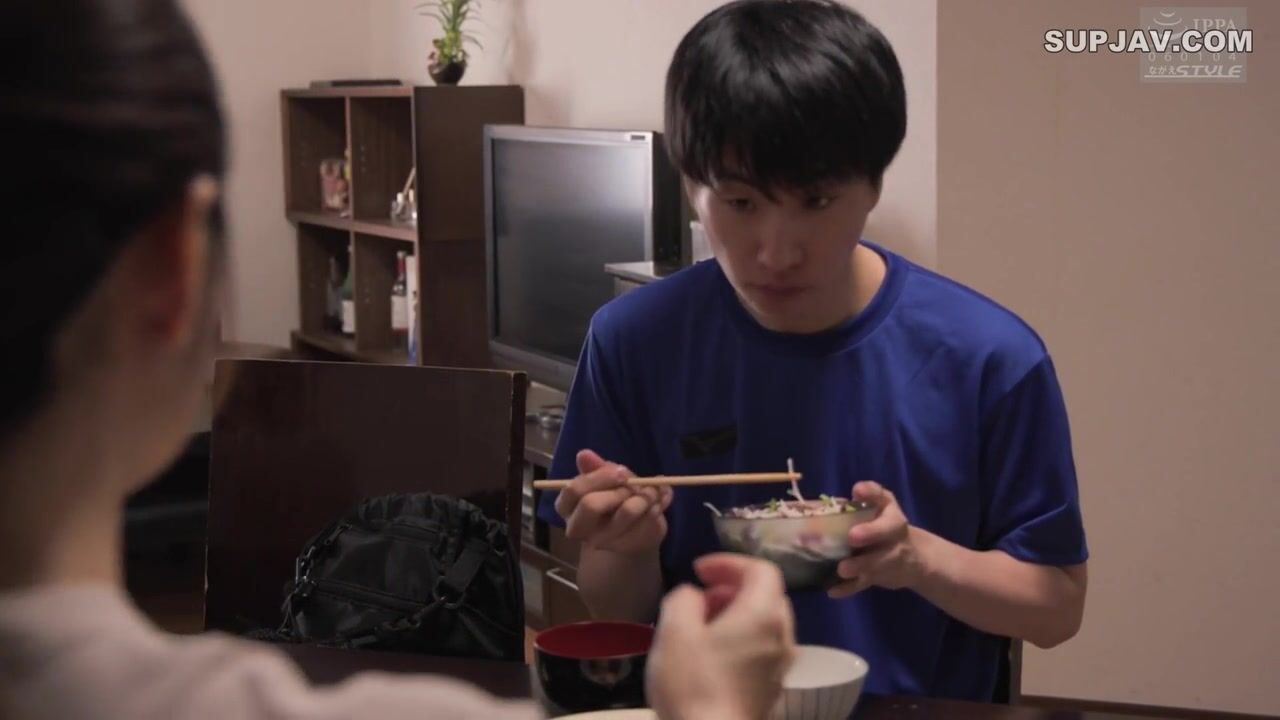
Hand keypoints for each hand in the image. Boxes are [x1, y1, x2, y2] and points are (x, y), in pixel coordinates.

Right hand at [553, 449, 672, 553]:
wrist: (632, 535)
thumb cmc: (613, 501)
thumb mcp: (605, 481)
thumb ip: (595, 468)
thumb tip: (584, 454)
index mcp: (567, 508)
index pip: (573, 490)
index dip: (598, 478)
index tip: (620, 472)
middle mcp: (579, 529)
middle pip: (591, 504)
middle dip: (618, 488)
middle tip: (635, 485)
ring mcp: (603, 542)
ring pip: (626, 512)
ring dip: (644, 495)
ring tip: (653, 491)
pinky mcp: (629, 546)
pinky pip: (648, 521)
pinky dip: (659, 505)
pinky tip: (661, 501)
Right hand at [647, 554, 795, 719]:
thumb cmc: (694, 682)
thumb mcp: (674, 629)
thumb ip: (684, 598)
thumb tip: (693, 596)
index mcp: (763, 613)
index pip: (761, 569)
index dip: (729, 562)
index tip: (698, 571)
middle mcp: (782, 636)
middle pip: (767, 595)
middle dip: (733, 587)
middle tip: (701, 596)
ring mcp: (781, 665)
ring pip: (766, 624)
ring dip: (736, 614)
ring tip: (702, 626)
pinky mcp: (771, 689)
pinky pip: (762, 648)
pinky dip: (741, 638)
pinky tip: (712, 656)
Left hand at [828, 481, 925, 598]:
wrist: (913, 558)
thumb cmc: (884, 526)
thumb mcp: (879, 507)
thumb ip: (863, 499)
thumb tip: (835, 495)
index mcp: (890, 513)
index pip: (884, 498)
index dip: (871, 493)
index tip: (857, 491)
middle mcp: (893, 534)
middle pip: (885, 531)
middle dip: (870, 533)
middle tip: (853, 536)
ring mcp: (888, 558)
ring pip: (875, 562)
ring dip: (859, 566)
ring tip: (842, 569)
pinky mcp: (878, 577)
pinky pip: (863, 584)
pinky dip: (848, 589)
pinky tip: (832, 591)